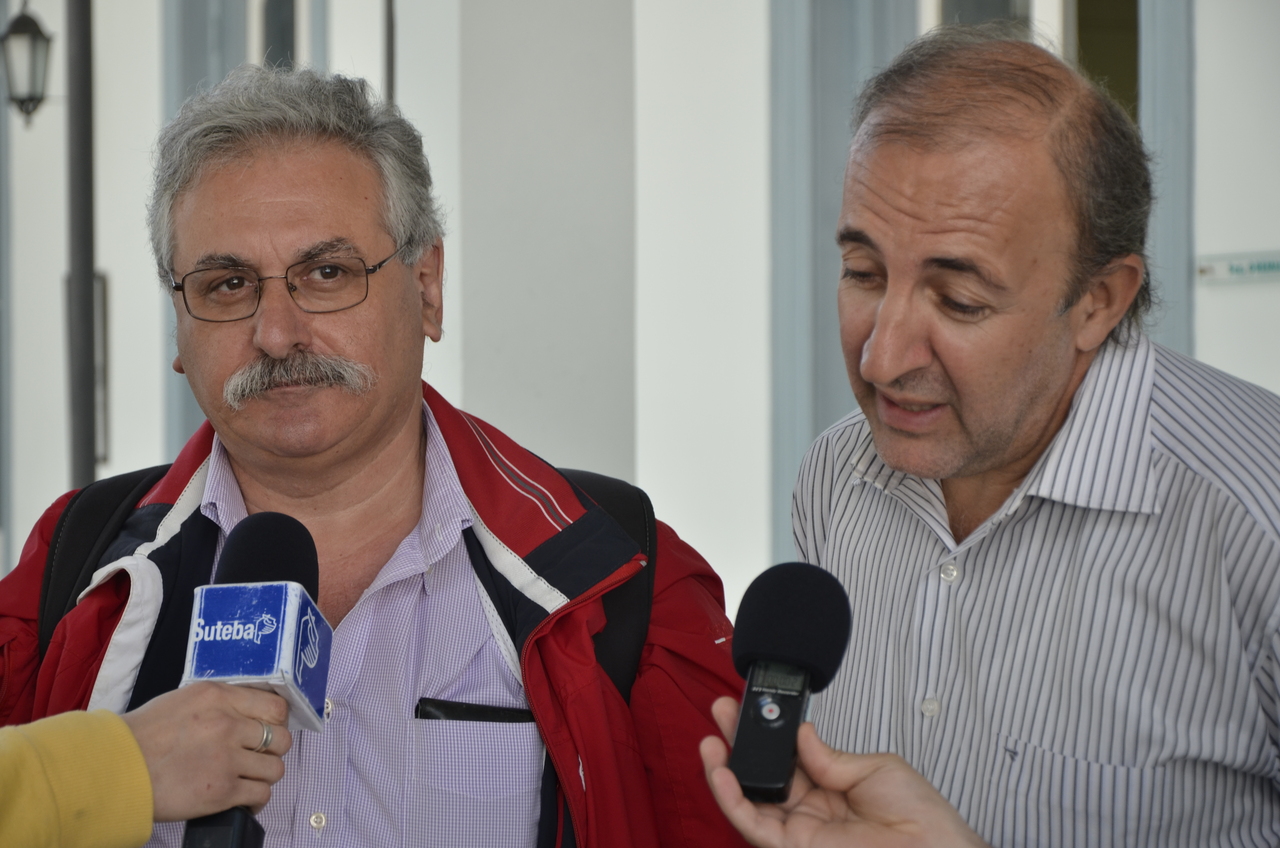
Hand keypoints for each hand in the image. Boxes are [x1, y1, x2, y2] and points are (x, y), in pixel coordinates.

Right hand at [121, 681, 291, 820]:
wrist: (114, 769)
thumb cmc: (141, 736)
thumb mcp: (184, 700)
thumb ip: (220, 702)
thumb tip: (249, 712)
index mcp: (218, 697)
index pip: (275, 706)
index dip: (276, 721)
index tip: (270, 730)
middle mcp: (227, 724)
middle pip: (281, 738)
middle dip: (273, 749)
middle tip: (258, 756)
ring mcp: (227, 759)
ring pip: (276, 768)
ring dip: (264, 775)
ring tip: (248, 778)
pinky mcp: (222, 791)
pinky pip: (261, 795)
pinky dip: (256, 800)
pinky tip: (243, 799)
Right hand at [700, 697, 986, 847]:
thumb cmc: (919, 815)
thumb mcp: (873, 768)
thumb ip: (829, 756)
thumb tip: (801, 733)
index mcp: (828, 786)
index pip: (786, 757)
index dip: (767, 733)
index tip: (752, 705)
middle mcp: (809, 809)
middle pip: (761, 775)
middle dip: (738, 743)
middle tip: (722, 711)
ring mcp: (800, 830)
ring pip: (749, 802)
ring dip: (724, 772)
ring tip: (710, 741)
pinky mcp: (794, 847)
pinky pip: (754, 825)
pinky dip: (733, 801)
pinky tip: (722, 774)